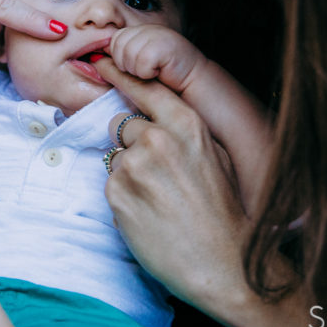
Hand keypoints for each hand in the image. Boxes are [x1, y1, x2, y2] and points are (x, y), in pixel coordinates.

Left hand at [95, 57, 254, 313]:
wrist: (224, 265)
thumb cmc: (224, 212)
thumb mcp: (214, 156)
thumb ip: (183, 129)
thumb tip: (152, 111)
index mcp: (187, 125)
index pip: (144, 87)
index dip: (120, 74)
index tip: (101, 62)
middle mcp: (157, 139)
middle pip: (122, 123)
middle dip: (132, 143)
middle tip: (156, 174)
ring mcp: (134, 166)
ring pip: (116, 157)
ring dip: (129, 173)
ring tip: (159, 200)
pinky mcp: (117, 194)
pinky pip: (111, 185)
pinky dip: (124, 197)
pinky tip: (149, 214)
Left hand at [108, 24, 204, 92]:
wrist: (193, 81)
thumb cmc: (162, 76)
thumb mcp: (135, 64)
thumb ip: (116, 58)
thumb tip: (93, 57)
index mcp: (138, 30)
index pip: (113, 41)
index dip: (120, 59)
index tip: (136, 67)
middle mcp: (146, 28)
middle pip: (117, 46)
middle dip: (127, 65)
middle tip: (146, 70)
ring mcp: (155, 33)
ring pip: (127, 56)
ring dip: (138, 70)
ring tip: (154, 71)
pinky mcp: (163, 45)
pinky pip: (140, 63)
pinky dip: (148, 73)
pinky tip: (160, 72)